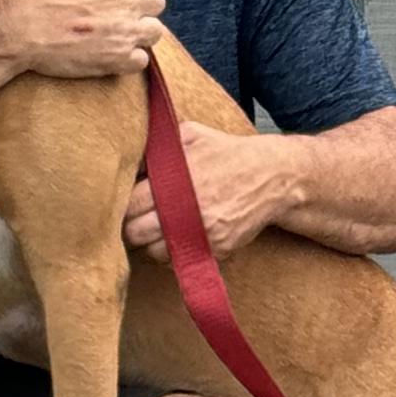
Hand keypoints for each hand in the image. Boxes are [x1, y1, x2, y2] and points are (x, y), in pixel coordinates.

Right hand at [0, 0, 163, 75]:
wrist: (20, 26)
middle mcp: (129, 2)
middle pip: (156, 2)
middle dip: (142, 4)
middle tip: (121, 9)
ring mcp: (126, 33)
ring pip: (154, 31)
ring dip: (141, 31)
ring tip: (121, 32)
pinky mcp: (117, 60)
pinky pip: (141, 61)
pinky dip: (131, 58)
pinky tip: (114, 53)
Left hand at [124, 120, 302, 261]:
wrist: (271, 176)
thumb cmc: (226, 153)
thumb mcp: (190, 135)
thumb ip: (157, 146)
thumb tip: (127, 157)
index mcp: (173, 182)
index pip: (129, 205)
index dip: (124, 205)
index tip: (127, 203)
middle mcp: (184, 212)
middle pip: (135, 234)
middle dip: (132, 226)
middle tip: (136, 218)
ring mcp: (200, 234)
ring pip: (154, 252)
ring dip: (151, 242)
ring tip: (158, 228)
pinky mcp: (215, 250)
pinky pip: (179, 261)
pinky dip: (173, 253)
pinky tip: (178, 236)